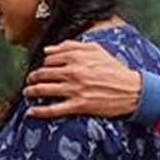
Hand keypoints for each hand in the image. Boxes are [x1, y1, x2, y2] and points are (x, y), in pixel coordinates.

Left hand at [22, 40, 140, 118]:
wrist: (131, 90)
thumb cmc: (115, 69)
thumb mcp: (96, 50)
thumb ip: (72, 46)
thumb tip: (48, 50)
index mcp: (76, 57)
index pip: (49, 59)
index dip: (43, 64)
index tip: (41, 68)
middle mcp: (73, 72)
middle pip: (43, 73)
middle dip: (33, 77)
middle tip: (30, 80)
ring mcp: (75, 89)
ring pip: (44, 90)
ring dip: (32, 91)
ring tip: (27, 93)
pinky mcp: (79, 105)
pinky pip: (54, 109)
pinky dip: (40, 111)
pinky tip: (30, 113)